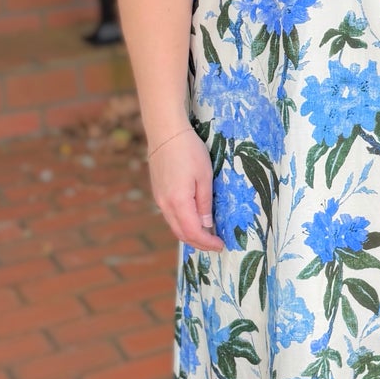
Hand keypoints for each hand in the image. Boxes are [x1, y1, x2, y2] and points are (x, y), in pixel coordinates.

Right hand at [147, 127, 225, 253]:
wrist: (166, 133)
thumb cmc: (189, 151)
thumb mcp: (205, 176)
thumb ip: (205, 203)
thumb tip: (207, 224)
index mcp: (178, 202)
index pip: (193, 232)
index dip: (208, 243)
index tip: (221, 245)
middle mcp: (165, 204)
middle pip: (182, 234)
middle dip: (199, 243)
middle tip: (215, 244)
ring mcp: (159, 199)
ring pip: (175, 226)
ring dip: (190, 234)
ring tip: (207, 234)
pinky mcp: (158, 192)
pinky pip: (170, 215)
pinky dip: (183, 223)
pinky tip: (194, 219)